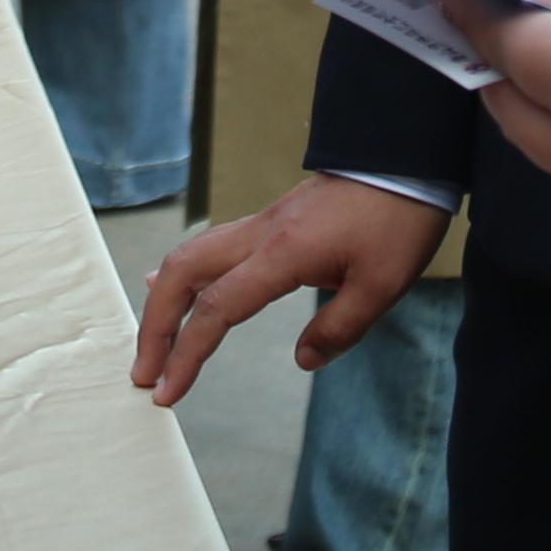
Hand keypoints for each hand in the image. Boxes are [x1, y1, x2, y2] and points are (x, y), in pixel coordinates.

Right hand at [130, 172, 446, 405]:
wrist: (406, 159)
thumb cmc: (399, 218)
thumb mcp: (382, 285)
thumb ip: (339, 329)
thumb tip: (303, 360)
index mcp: (283, 254)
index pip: (216, 309)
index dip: (186, 354)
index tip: (167, 391)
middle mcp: (260, 235)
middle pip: (182, 275)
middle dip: (155, 325)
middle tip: (144, 372)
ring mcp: (263, 224)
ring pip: (191, 256)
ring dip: (166, 300)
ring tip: (153, 340)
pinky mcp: (273, 221)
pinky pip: (213, 246)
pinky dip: (186, 275)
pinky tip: (175, 288)